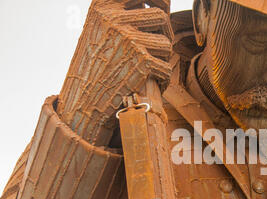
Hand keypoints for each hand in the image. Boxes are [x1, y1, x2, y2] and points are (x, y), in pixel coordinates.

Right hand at [58, 0, 173, 145]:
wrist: (83, 103)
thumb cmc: (94, 67)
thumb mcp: (100, 30)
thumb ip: (122, 14)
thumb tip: (160, 4)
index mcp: (102, 6)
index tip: (163, 7)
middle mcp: (114, 18)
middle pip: (160, 17)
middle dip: (165, 33)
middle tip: (159, 47)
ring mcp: (128, 38)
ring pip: (165, 43)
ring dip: (162, 58)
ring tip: (150, 69)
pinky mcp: (141, 60)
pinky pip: (166, 67)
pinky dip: (163, 79)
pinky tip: (152, 84)